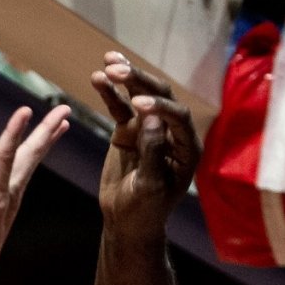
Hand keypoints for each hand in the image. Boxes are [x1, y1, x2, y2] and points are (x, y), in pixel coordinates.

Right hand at [0, 104, 70, 284]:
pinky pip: (23, 177)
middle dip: (45, 133)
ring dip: (44, 143)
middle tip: (64, 109)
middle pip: (28, 159)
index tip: (24, 110)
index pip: (3, 159)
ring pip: (29, 166)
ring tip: (61, 123)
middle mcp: (6, 199)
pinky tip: (33, 155)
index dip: (13, 133)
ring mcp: (9, 205)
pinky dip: (32, 160)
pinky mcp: (5, 210)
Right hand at [90, 53, 198, 235]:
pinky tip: (98, 77)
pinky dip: (110, 93)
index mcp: (187, 147)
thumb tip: (151, 118)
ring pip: (139, 96)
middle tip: (118, 70)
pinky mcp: (129, 131)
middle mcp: (171, 131)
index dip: (161, 108)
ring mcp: (149, 128)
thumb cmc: (145, 210)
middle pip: (160, 97)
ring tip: (108, 62)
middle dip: (139, 82)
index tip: (138, 105)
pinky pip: (119, 107)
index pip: (178, 118)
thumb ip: (153, 152)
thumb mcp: (150, 186)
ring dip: (125, 78)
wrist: (127, 221)